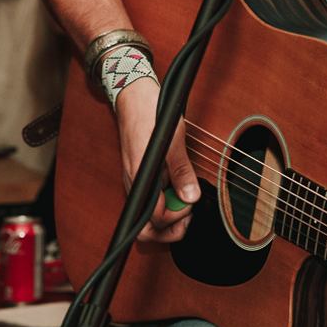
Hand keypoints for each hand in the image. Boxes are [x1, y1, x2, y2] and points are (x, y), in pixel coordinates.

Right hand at [116, 79, 200, 243]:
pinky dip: (164, 205)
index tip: (191, 204)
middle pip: (147, 229)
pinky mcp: (140, 178)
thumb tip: (190, 197)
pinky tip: (177, 191)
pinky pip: (149, 203)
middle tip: (189, 213)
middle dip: (170, 230)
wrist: (134, 97)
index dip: (176, 217)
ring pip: (148, 219)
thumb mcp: (173, 141)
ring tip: (186, 202)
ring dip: (168, 219)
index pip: (154, 219)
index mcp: (141, 180)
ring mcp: (137, 183)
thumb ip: (181, 171)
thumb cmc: (151, 115)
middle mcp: (135, 186)